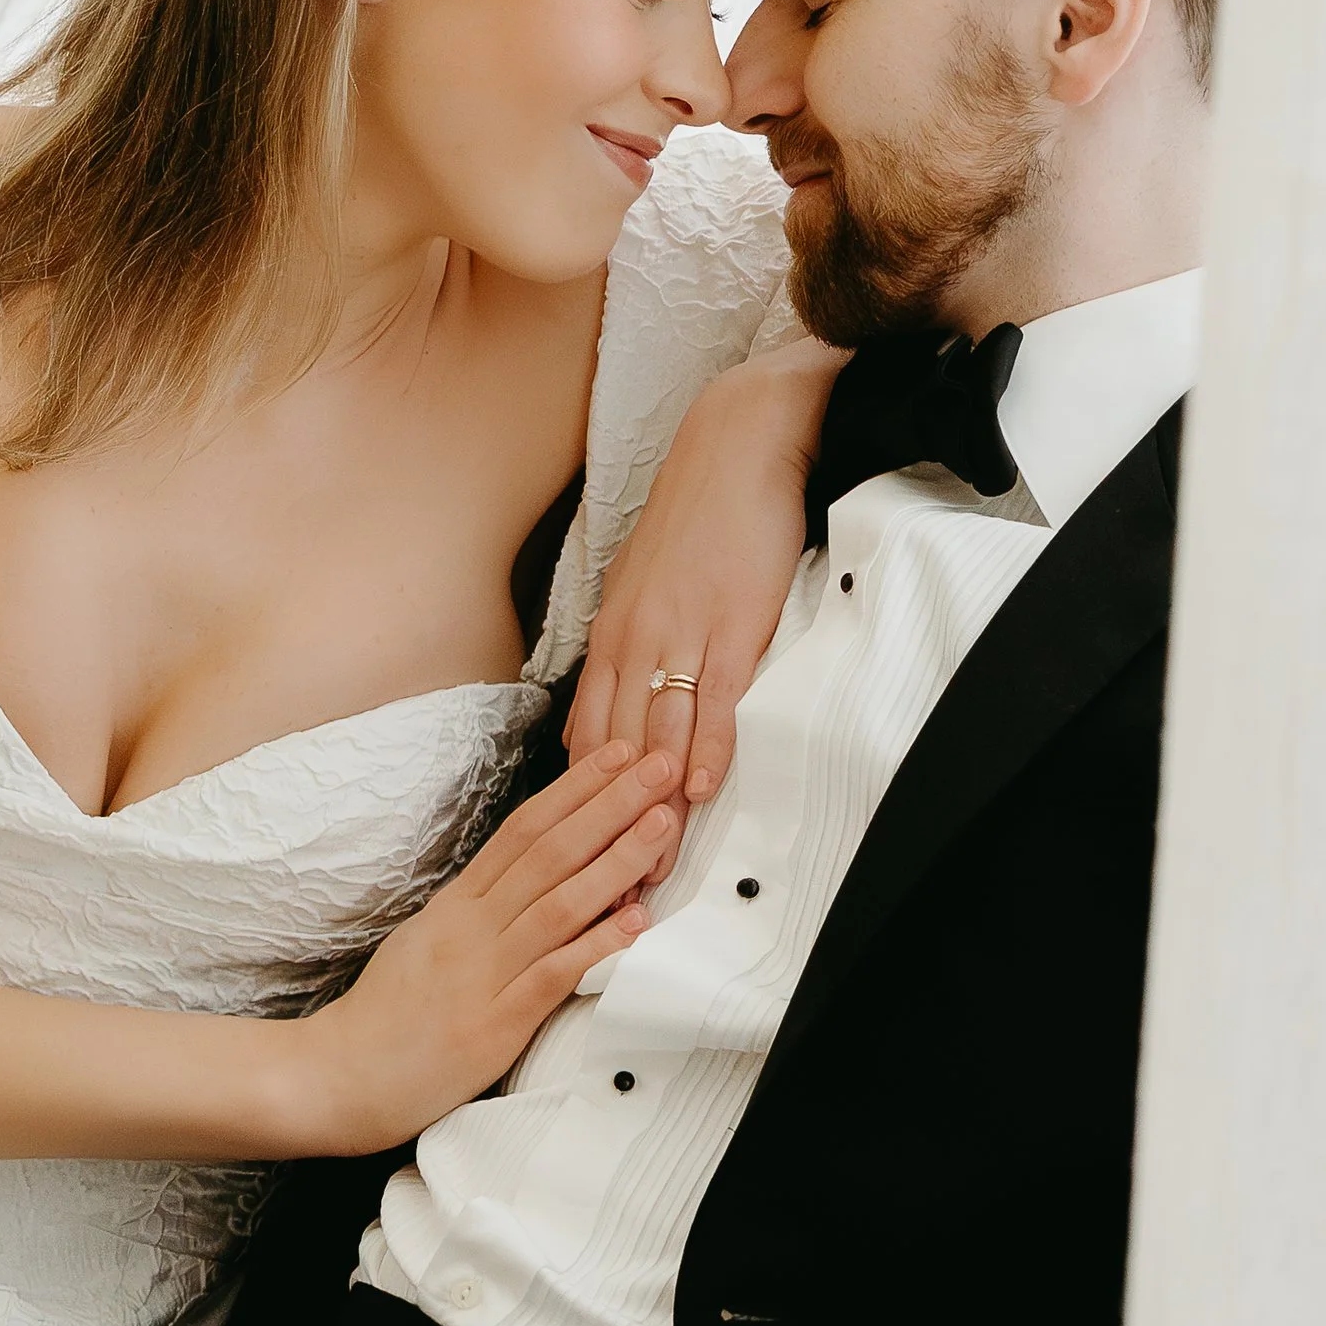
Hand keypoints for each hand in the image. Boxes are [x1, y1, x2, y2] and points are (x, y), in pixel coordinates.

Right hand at [291, 743, 677, 1155]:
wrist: (340, 1075)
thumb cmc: (388, 1014)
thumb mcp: (428, 940)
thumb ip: (477, 909)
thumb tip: (526, 878)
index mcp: (458, 904)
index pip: (523, 829)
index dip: (574, 788)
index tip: (616, 752)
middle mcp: (472, 926)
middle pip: (549, 850)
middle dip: (610, 803)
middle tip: (658, 764)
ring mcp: (484, 972)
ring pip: (559, 902)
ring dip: (617, 860)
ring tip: (662, 826)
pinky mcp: (495, 1023)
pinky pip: (553, 974)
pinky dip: (597, 945)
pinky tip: (635, 923)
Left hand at [567, 337, 844, 826]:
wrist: (737, 445)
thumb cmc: (699, 515)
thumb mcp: (649, 583)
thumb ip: (639, 642)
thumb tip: (631, 697)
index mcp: (612, 633)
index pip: (589, 734)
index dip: (588, 800)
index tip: (590, 851)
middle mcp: (633, 640)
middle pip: (616, 749)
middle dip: (615, 819)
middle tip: (618, 880)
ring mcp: (679, 634)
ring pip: (657, 734)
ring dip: (655, 803)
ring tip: (657, 860)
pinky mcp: (728, 625)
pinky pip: (710, 701)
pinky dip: (703, 751)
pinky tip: (700, 790)